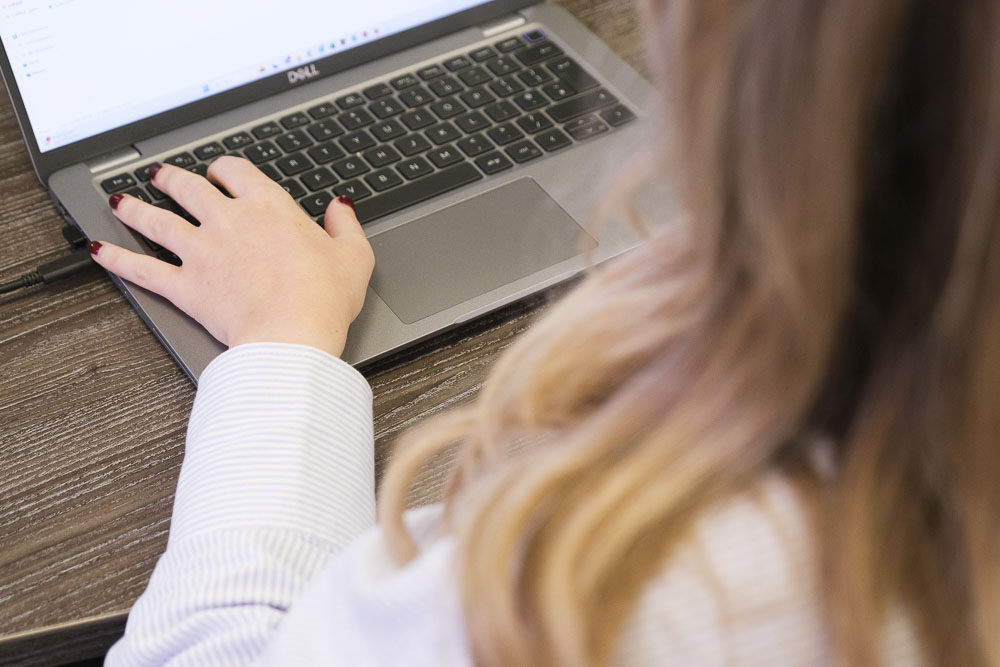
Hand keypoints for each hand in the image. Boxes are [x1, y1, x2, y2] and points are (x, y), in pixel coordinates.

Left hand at [90, 158, 373, 357]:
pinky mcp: (185, 286)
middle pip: (190, 188)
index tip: (222, 172)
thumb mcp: (353, 257)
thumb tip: (340, 207)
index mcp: (269, 208)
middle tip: (161, 175)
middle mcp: (228, 222)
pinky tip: (98, 251)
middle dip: (172, 179)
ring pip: (158, 221)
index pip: (238, 172)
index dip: (226, 168)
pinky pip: (142, 268)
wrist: (293, 333)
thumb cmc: (324, 297)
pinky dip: (117, 259)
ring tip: (121, 202)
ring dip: (136, 209)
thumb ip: (345, 226)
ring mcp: (201, 252)